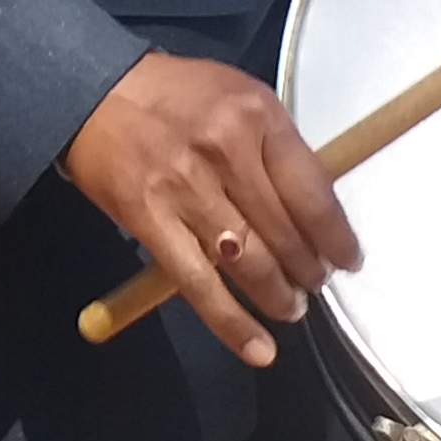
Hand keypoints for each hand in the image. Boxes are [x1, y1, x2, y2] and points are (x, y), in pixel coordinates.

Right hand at [57, 51, 358, 367]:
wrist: (92, 91)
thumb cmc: (173, 94)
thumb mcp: (237, 97)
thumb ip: (275, 149)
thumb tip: (315, 210)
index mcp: (256, 115)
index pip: (314, 192)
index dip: (337, 237)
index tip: (347, 259)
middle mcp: (226, 150)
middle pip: (285, 232)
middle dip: (308, 270)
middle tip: (312, 283)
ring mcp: (186, 188)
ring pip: (250, 263)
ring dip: (278, 296)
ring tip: (289, 306)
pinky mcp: (151, 220)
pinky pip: (200, 285)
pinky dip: (233, 324)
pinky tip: (258, 349)